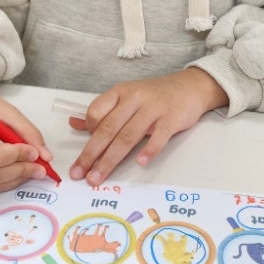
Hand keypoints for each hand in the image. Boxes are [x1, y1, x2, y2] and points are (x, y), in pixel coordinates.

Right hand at [0, 62, 53, 192]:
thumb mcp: (8, 111)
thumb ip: (28, 133)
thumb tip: (45, 157)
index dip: (18, 156)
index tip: (35, 153)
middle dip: (20, 172)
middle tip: (40, 168)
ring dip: (14, 180)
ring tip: (30, 171)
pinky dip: (4, 183)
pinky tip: (16, 174)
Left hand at [69, 68, 227, 185]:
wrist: (189, 87)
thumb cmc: (154, 96)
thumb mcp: (126, 97)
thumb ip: (102, 111)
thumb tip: (74, 123)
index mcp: (120, 92)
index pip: (95, 112)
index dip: (88, 133)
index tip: (86, 152)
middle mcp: (134, 98)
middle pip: (108, 128)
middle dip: (91, 154)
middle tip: (79, 174)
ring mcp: (153, 108)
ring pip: (128, 136)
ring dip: (111, 159)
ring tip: (98, 177)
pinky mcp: (172, 117)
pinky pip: (159, 135)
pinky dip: (149, 149)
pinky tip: (140, 162)